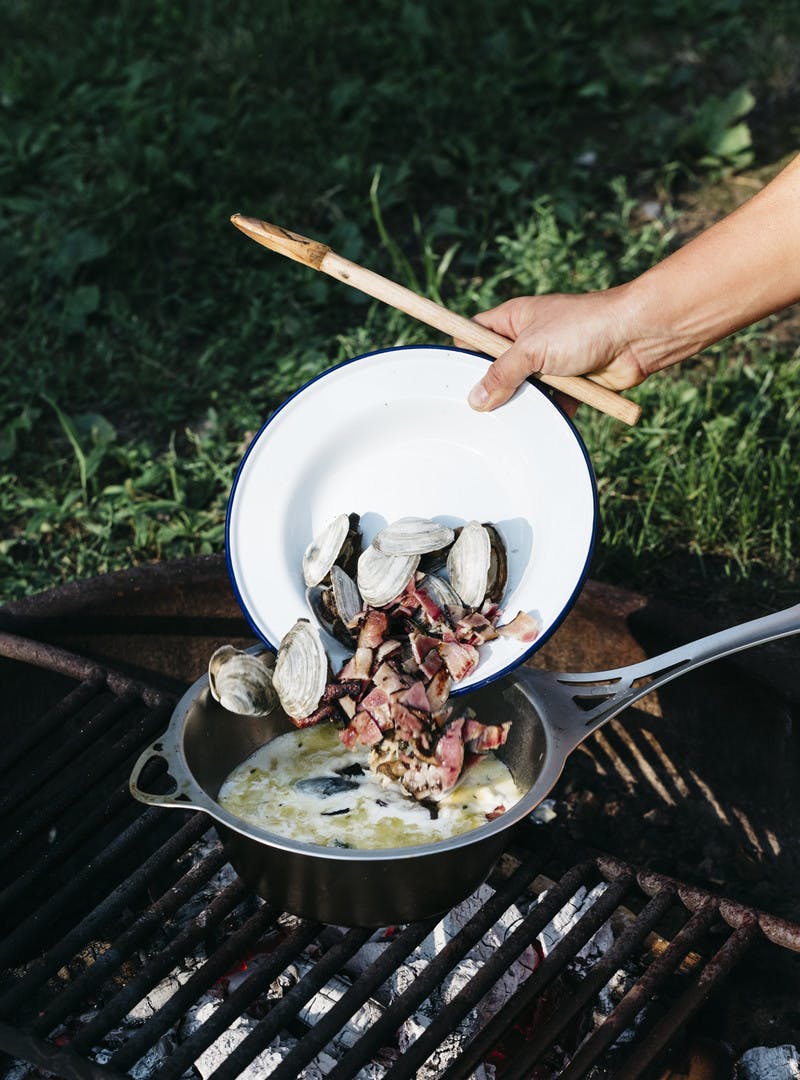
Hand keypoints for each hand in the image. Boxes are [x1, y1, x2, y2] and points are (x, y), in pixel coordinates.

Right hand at [463, 289, 648, 413]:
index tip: (452, 378)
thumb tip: (476, 399)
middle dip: (491, 388)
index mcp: (514, 319)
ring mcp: (551, 363)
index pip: (476, 334)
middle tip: (477, 410)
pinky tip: (543, 425)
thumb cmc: (584, 326)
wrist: (637, 335)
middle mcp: (530, 340)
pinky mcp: (571, 383)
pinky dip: (550, 414)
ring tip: (509, 421)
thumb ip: (502, 374)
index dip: (463, 353)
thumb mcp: (532, 348)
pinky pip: (552, 404)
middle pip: (498, 368)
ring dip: (522, 403)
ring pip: (524, 390)